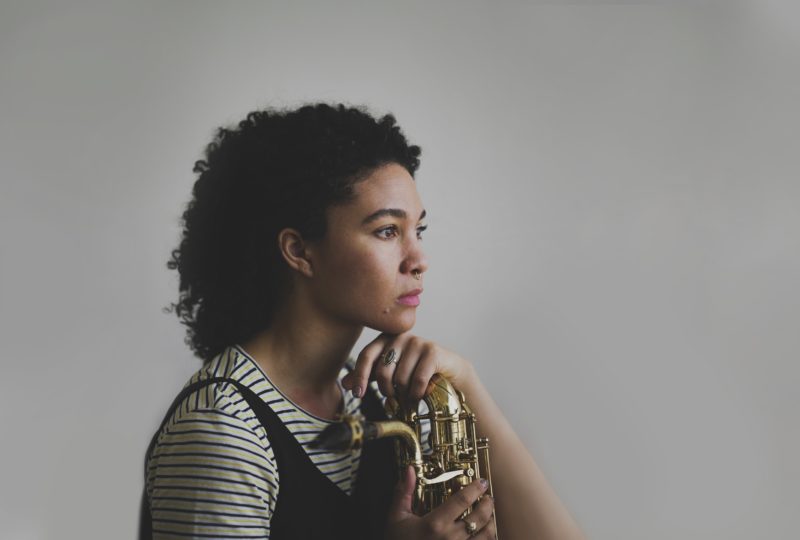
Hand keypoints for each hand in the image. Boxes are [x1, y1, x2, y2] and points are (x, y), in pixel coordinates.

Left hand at [341, 332, 474, 404]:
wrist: (449, 371)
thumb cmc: (416, 371)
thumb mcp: (390, 373)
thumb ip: (368, 375)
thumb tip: (345, 384)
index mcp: (387, 338)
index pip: (367, 355)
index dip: (360, 375)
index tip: (358, 394)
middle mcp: (401, 337)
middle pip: (383, 370)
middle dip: (386, 390)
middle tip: (393, 398)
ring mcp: (418, 342)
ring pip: (400, 378)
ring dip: (404, 394)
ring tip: (410, 396)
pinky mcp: (433, 351)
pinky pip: (417, 380)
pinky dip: (416, 393)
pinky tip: (420, 395)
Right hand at [386, 465, 495, 539]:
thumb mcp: (396, 517)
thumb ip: (404, 492)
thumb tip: (410, 470)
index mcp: (435, 524)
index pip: (462, 500)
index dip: (475, 489)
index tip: (481, 482)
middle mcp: (450, 538)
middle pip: (479, 517)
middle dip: (488, 504)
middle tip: (488, 497)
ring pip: (486, 535)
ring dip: (491, 523)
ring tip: (490, 515)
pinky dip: (487, 539)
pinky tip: (484, 535)